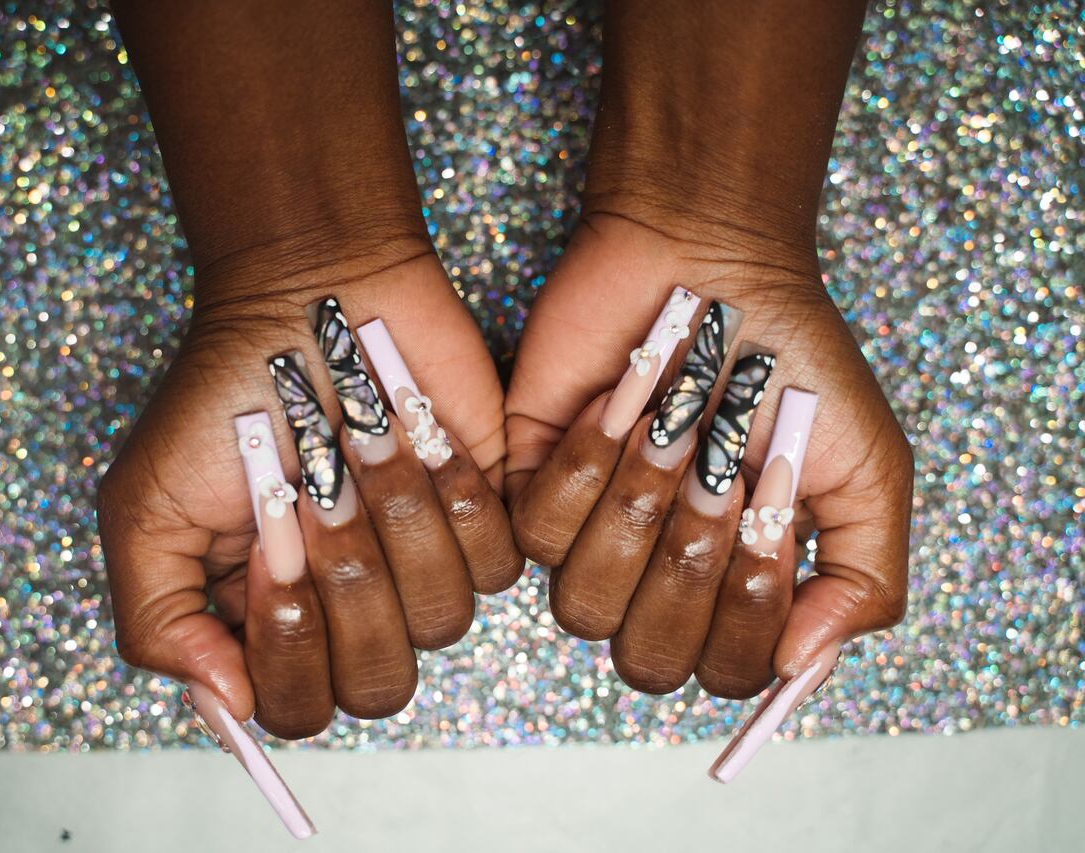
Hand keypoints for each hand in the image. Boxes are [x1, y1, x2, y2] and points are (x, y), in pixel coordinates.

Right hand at [98, 252, 519, 737]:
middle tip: (315, 493)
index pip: (298, 710)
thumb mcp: (146, 508)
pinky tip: (416, 436)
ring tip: (361, 445)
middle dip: (346, 585)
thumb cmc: (222, 397)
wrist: (306, 296)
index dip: (289, 643)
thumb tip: (227, 704)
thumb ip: (159, 622)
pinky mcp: (484, 517)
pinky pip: (496, 561)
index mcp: (276, 624)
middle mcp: (355, 611)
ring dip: (393, 523)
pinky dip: (450, 493)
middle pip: (380, 684)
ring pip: (442, 621)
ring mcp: (422, 566)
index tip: (269, 545)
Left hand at [505, 211, 911, 695]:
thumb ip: (864, 583)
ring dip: (643, 507)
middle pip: (647, 658)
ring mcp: (586, 535)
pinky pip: (537, 531)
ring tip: (671, 426)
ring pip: (584, 602)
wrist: (714, 261)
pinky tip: (619, 405)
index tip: (773, 511)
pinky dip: (590, 463)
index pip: (724, 673)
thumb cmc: (792, 363)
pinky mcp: (526, 484)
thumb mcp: (865, 472)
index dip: (750, 608)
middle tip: (720, 468)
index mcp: (727, 590)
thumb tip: (800, 668)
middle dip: (693, 562)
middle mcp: (651, 578)